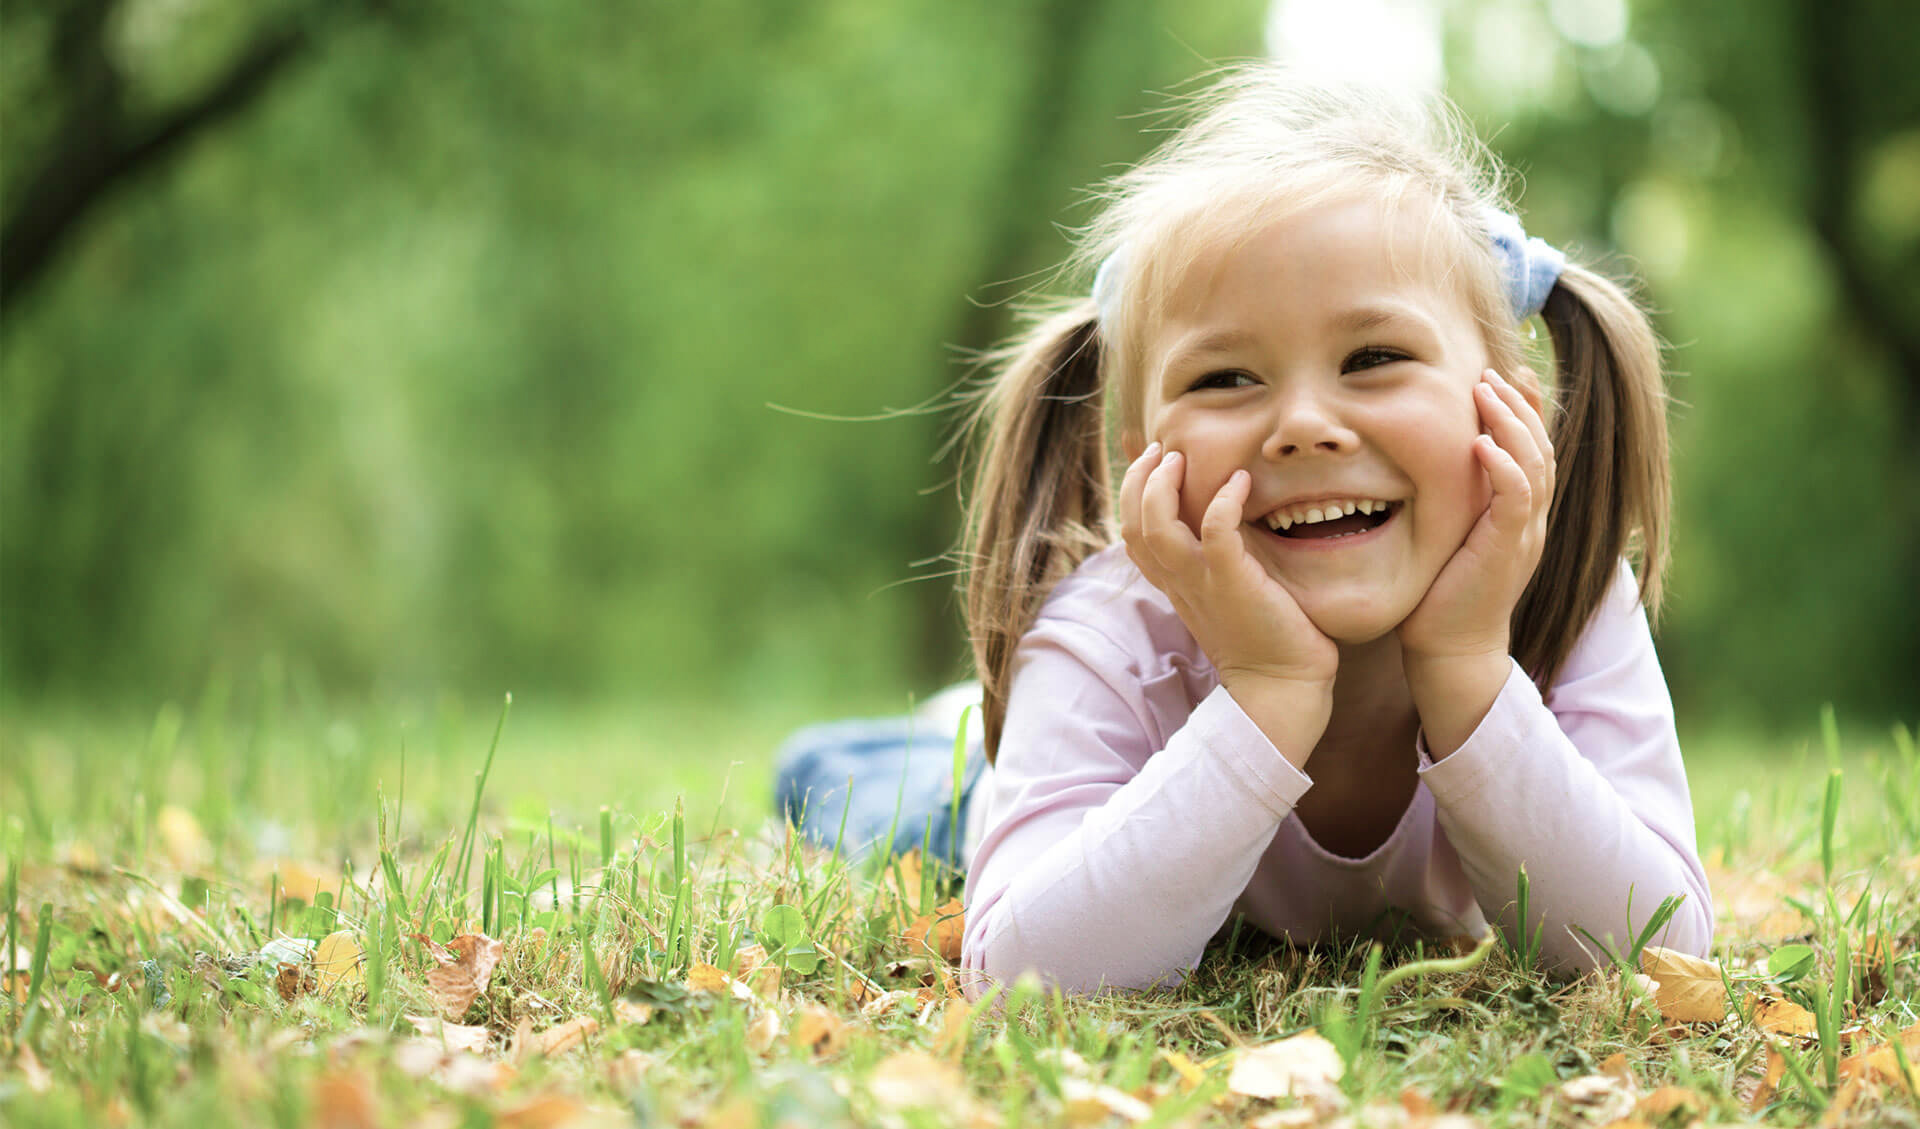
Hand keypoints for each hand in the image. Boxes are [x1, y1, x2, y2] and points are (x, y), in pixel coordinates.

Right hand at [1119, 443, 1337, 761]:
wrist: (1283, 686)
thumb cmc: (1266, 639)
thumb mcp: (1229, 596)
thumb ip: (1219, 564)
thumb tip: (1224, 527)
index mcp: (1175, 584)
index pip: (1132, 536)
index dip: (1132, 495)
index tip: (1155, 464)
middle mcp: (1179, 582)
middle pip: (1131, 526)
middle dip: (1137, 481)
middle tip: (1161, 449)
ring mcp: (1202, 583)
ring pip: (1155, 527)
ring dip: (1161, 486)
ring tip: (1179, 458)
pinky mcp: (1233, 583)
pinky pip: (1216, 533)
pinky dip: (1222, 501)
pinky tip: (1239, 481)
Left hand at [1397, 368, 1553, 662]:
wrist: (1450, 647)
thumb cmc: (1439, 593)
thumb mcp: (1447, 534)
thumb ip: (1451, 498)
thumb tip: (1421, 460)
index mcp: (1517, 513)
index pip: (1531, 449)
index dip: (1524, 409)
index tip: (1505, 373)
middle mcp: (1529, 519)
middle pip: (1540, 447)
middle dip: (1518, 404)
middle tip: (1493, 371)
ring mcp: (1524, 534)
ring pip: (1534, 464)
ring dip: (1511, 423)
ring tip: (1487, 390)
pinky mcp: (1508, 550)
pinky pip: (1517, 500)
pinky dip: (1505, 467)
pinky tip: (1483, 442)